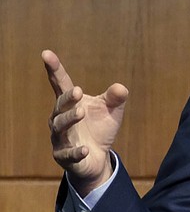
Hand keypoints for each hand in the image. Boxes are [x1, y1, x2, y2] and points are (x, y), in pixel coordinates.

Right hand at [42, 49, 128, 195]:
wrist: (97, 158)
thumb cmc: (99, 129)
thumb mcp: (111, 111)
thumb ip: (115, 99)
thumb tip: (121, 88)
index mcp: (70, 104)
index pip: (60, 84)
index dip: (54, 69)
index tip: (46, 53)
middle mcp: (60, 119)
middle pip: (60, 106)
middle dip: (67, 99)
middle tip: (78, 91)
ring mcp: (60, 138)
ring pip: (60, 128)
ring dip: (70, 119)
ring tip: (82, 112)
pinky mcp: (64, 156)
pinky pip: (68, 154)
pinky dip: (76, 152)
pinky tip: (86, 149)